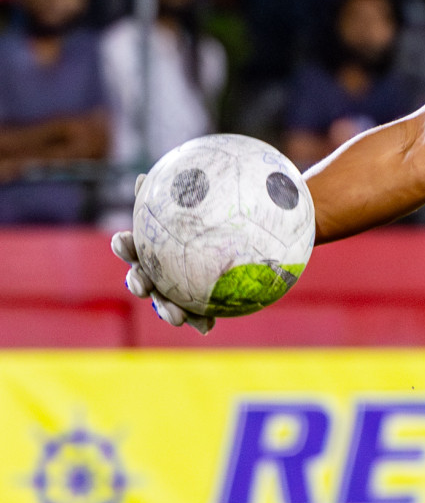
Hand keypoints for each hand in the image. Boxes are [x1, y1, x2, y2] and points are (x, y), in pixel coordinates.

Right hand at [111, 176, 215, 334]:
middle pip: (139, 279)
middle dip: (138, 283)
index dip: (124, 244)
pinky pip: (195, 315)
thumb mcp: (188, 211)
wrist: (224, 249)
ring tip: (176, 316)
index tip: (123, 239)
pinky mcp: (191, 307)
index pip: (130, 245)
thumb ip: (170, 196)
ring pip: (163, 303)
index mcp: (148, 250)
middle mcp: (153, 273)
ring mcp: (170, 292)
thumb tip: (144, 175)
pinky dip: (200, 321)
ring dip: (167, 311)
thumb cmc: (199, 226)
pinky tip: (209, 327)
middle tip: (142, 285)